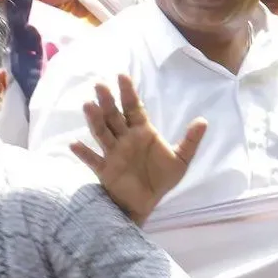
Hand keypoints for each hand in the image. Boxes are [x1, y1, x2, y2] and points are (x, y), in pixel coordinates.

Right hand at [70, 76, 203, 223]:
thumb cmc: (161, 177)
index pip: (134, 108)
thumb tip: (203, 120)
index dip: (128, 93)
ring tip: (88, 105)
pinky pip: (93, 160)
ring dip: (95, 120)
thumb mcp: (181, 159)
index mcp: (142, 132)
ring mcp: (113, 153)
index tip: (122, 76)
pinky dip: (84, 153)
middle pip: (114, 116)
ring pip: (102, 133)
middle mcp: (125, 139)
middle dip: (108, 101)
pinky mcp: (105, 170)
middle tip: (100, 84)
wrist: (147, 201)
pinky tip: (74, 144)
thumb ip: (190, 140)